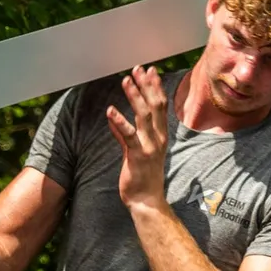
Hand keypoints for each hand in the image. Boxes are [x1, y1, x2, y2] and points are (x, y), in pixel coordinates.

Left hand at [106, 67, 169, 210]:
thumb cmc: (142, 177)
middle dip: (147, 85)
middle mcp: (158, 138)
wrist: (147, 201)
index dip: (155, 87)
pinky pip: (128, 135)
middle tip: (138, 69)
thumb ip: (124, 135)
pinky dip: (119, 121)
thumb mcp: (135, 152)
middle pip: (155, 105)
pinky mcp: (138, 155)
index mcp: (160, 136)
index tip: (150, 71)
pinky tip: (110, 110)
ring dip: (134, 96)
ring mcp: (150, 146)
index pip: (160, 106)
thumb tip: (113, 120)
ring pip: (143, 115)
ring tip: (125, 80)